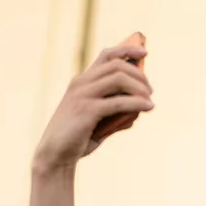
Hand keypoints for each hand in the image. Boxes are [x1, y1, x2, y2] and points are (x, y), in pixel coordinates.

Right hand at [33, 34, 153, 171]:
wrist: (55, 155)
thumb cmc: (76, 138)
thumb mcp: (98, 121)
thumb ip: (116, 113)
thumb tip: (138, 111)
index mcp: (82, 81)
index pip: (106, 56)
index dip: (127, 50)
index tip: (144, 53)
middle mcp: (81, 83)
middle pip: (116, 66)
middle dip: (139, 74)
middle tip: (150, 90)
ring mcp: (83, 95)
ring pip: (119, 79)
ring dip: (140, 88)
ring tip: (150, 100)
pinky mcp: (87, 110)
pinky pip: (118, 102)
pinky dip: (137, 103)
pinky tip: (148, 108)